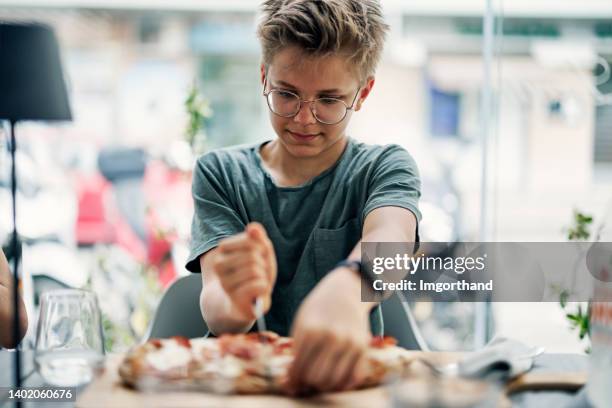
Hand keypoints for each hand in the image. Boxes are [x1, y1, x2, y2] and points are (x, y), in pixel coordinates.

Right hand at [212, 222, 276, 320]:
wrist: (240, 306)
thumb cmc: (253, 275)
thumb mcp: (260, 254)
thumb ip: (258, 239)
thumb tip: (253, 227)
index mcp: (222, 249)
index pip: (250, 240)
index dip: (262, 248)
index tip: (259, 258)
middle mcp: (218, 265)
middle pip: (253, 255)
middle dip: (264, 264)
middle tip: (261, 274)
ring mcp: (224, 283)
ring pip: (255, 270)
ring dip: (264, 277)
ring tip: (259, 283)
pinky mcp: (234, 299)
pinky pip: (257, 285)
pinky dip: (265, 288)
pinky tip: (259, 293)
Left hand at [288, 268, 372, 393]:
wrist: (345, 291)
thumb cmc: (318, 309)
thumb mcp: (301, 323)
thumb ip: (296, 350)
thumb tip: (291, 381)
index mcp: (310, 330)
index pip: (298, 368)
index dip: (292, 380)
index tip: (291, 383)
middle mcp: (331, 337)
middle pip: (315, 378)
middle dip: (308, 382)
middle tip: (306, 378)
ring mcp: (349, 342)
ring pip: (334, 381)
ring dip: (325, 384)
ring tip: (320, 377)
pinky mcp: (363, 347)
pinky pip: (354, 377)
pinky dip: (344, 383)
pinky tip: (336, 376)